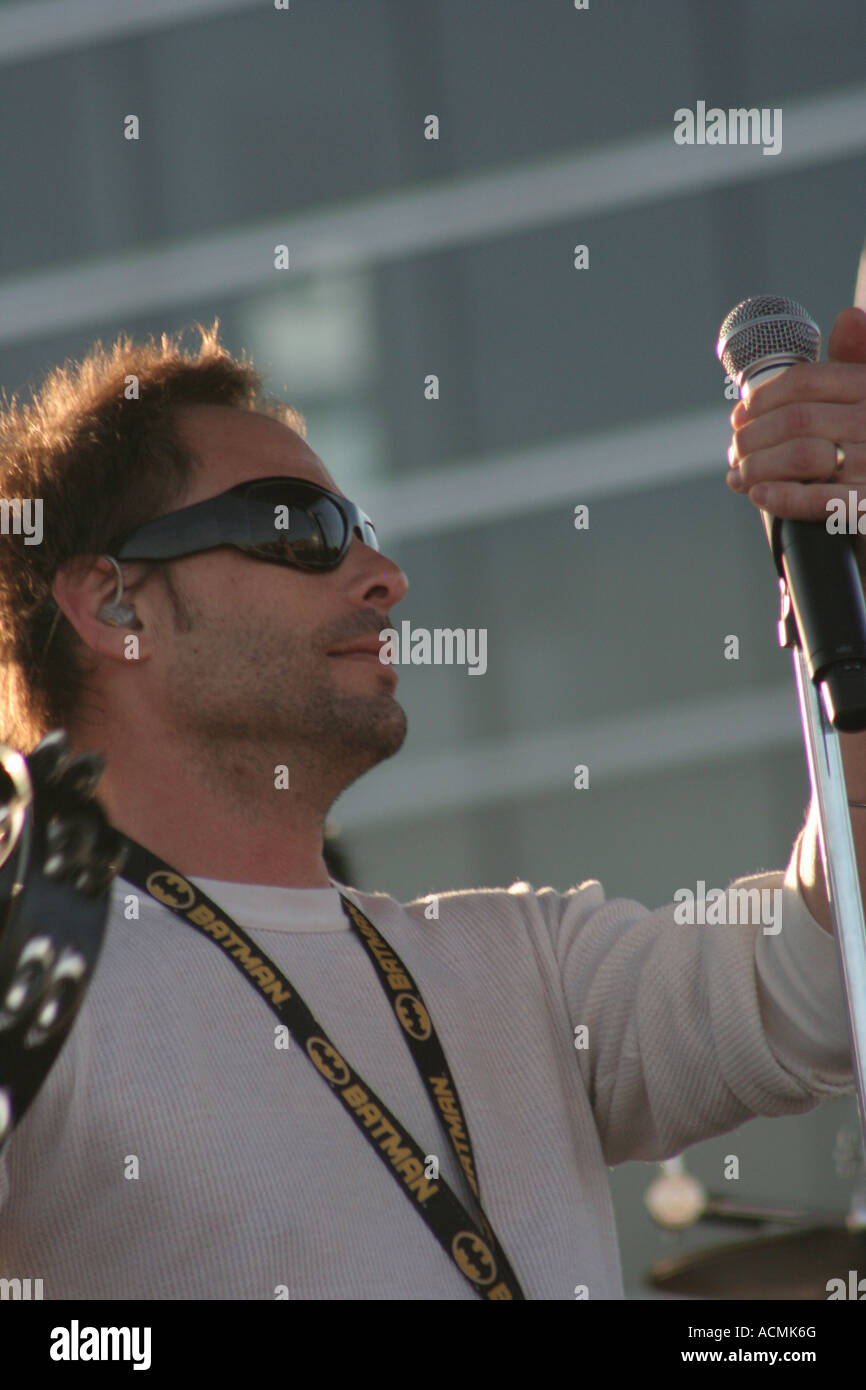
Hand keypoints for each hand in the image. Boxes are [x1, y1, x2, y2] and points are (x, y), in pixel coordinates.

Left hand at [726, 306, 865, 572]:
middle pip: (797, 419)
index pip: (807, 381)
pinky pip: (822, 500)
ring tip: (740, 475)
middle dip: (752, 436)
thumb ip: (855, 362)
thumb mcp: (864, 403)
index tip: (739, 415)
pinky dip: (783, 497)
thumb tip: (846, 317)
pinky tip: (760, 496)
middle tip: (734, 452)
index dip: (763, 398)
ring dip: (758, 467)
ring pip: (801, 456)